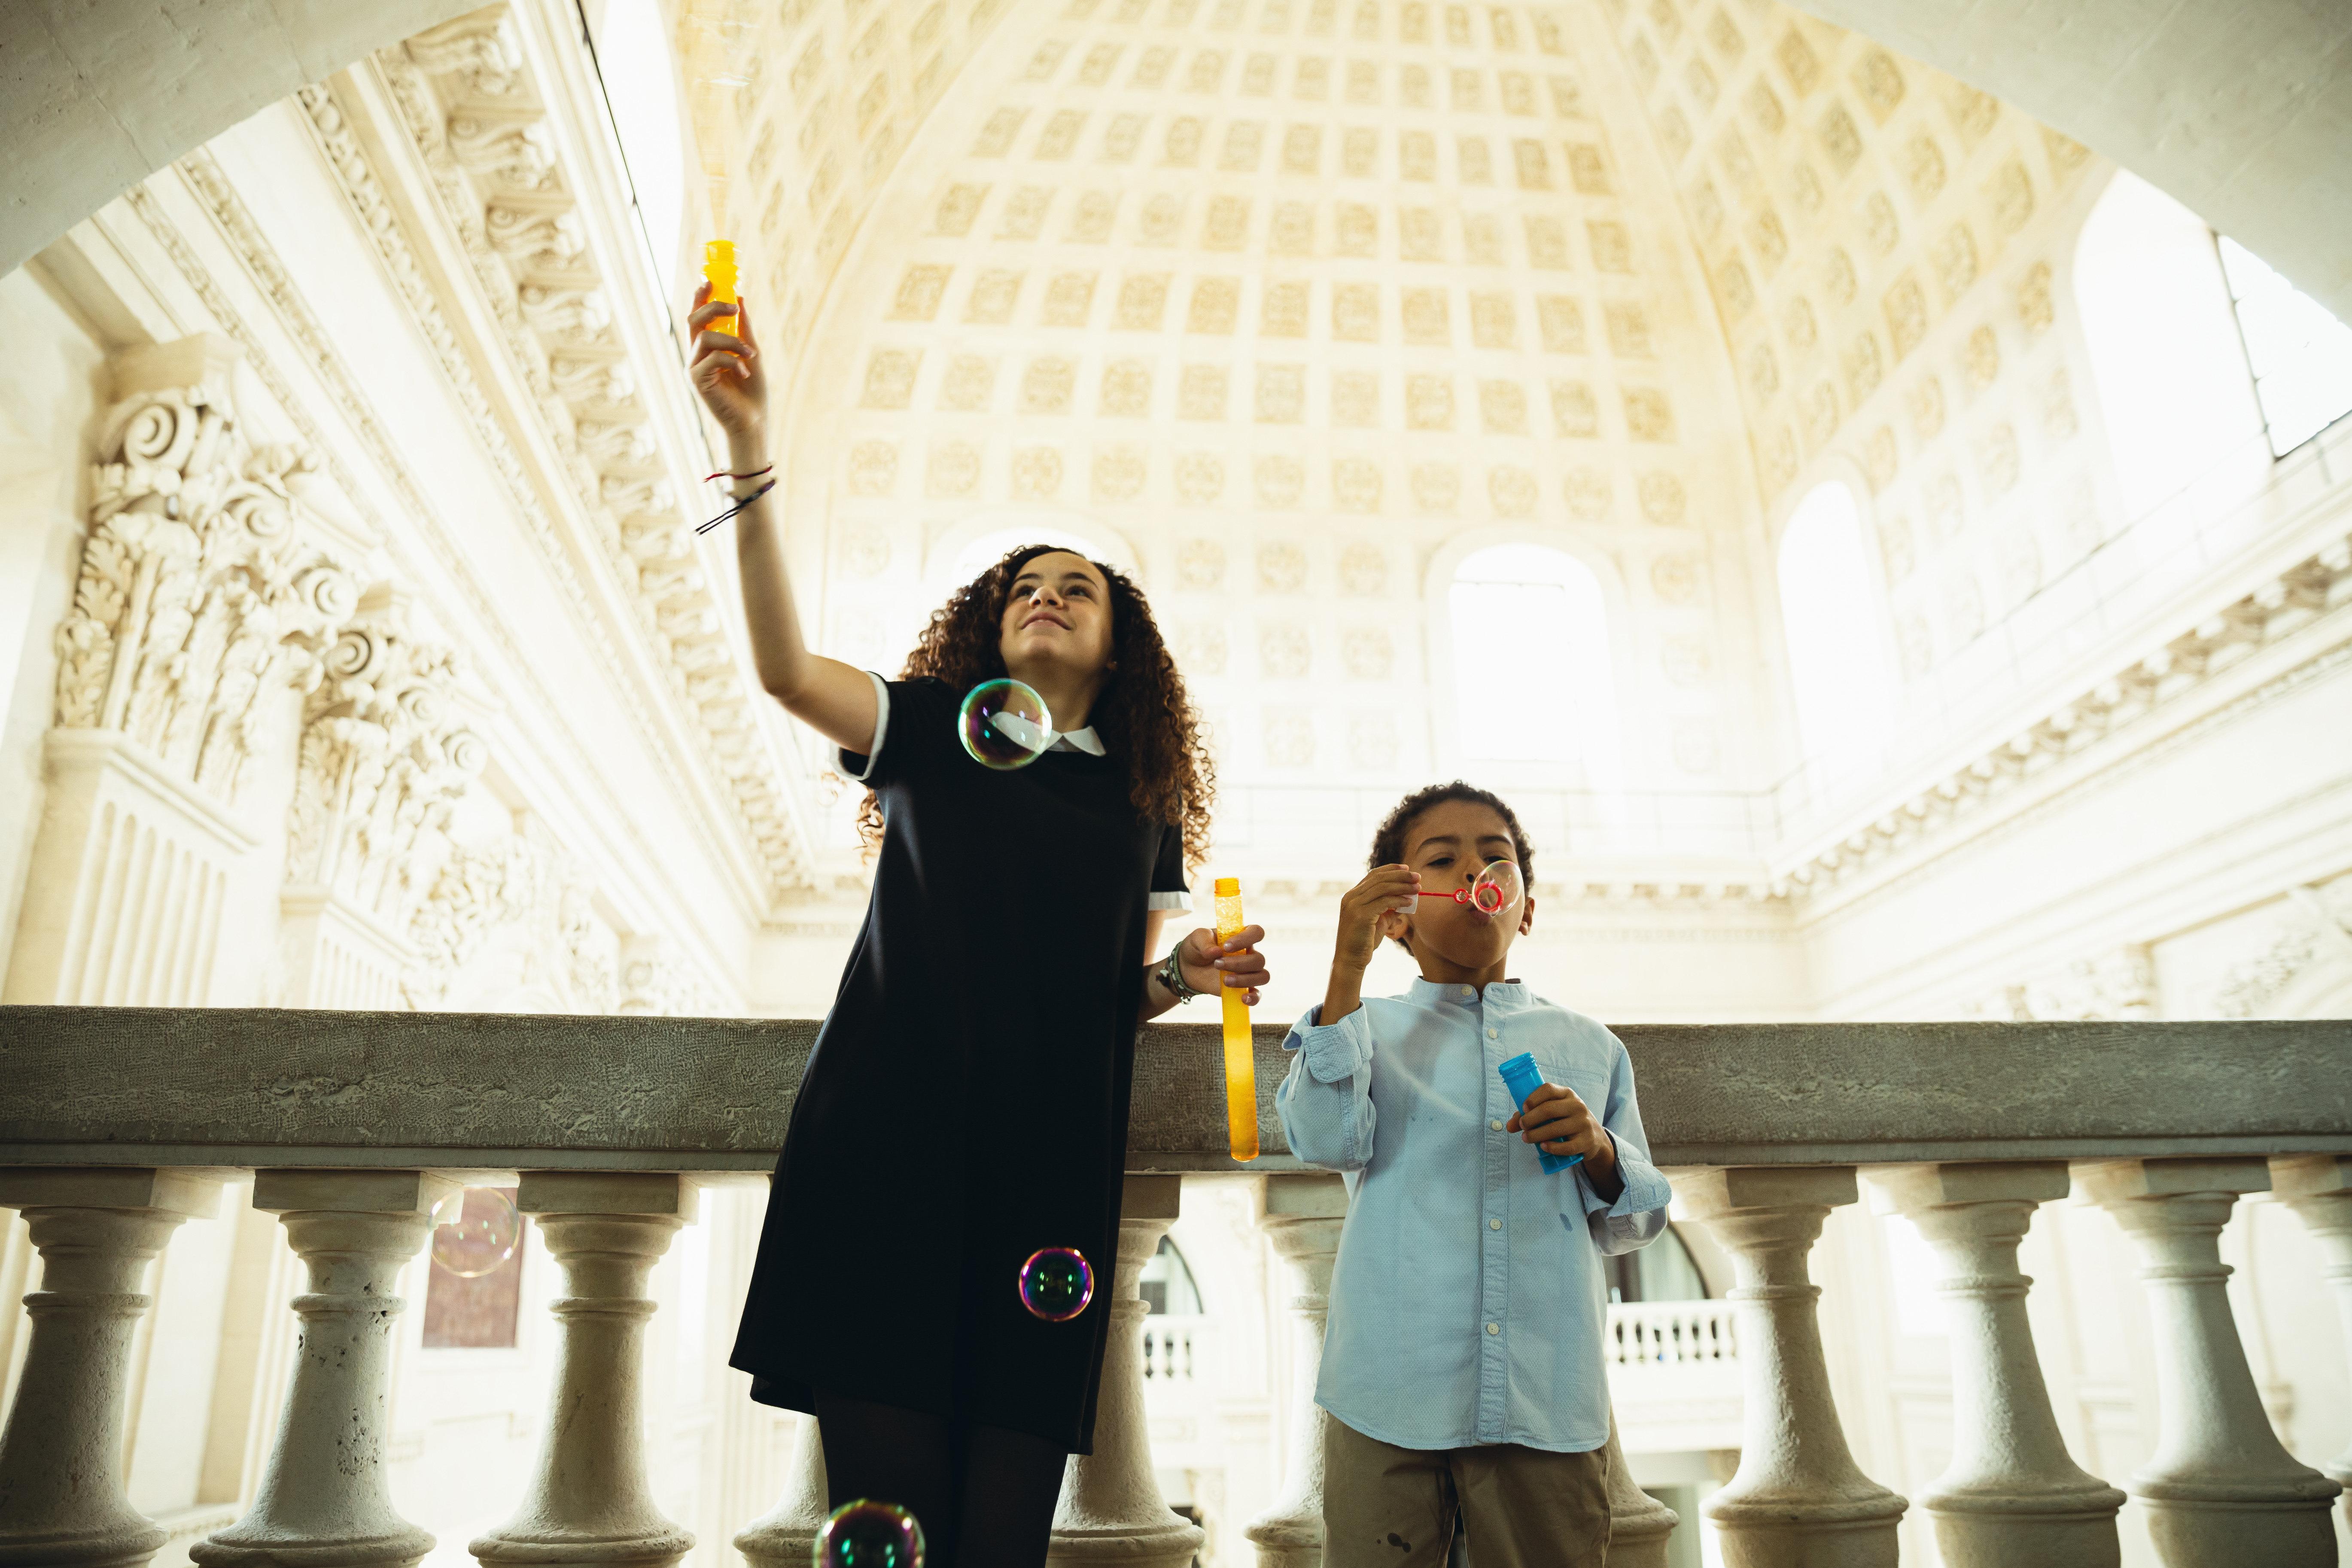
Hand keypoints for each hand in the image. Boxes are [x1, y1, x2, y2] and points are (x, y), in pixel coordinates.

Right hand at [688, 283, 766, 448]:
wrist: (753, 421)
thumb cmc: (752, 392)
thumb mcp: (751, 353)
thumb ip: (743, 329)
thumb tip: (740, 298)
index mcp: (707, 349)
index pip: (697, 318)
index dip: (699, 298)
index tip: (709, 280)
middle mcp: (696, 357)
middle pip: (694, 321)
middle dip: (713, 307)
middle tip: (734, 307)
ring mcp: (695, 369)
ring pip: (706, 337)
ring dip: (733, 341)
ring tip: (751, 355)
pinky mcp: (698, 381)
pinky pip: (712, 358)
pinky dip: (732, 361)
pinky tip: (744, 373)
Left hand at [1179, 924, 1267, 1005]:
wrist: (1188, 968)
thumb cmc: (1197, 948)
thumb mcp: (1196, 939)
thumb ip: (1205, 941)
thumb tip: (1216, 951)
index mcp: (1241, 938)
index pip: (1256, 932)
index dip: (1246, 939)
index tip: (1226, 946)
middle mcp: (1248, 954)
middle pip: (1258, 959)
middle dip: (1238, 963)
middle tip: (1217, 964)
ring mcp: (1247, 972)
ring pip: (1262, 976)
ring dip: (1245, 979)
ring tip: (1225, 981)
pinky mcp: (1242, 989)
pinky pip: (1257, 994)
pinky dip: (1253, 997)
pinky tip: (1243, 999)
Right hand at [1331, 865, 1418, 973]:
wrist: (1351, 960)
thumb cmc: (1364, 941)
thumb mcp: (1377, 921)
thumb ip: (1388, 909)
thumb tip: (1404, 900)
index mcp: (1353, 895)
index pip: (1373, 875)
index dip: (1391, 870)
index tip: (1407, 869)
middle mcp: (1351, 897)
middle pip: (1379, 878)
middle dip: (1400, 876)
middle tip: (1417, 877)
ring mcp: (1354, 905)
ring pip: (1382, 888)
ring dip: (1403, 886)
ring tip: (1418, 888)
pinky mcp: (1360, 914)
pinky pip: (1384, 902)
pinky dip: (1399, 900)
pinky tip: (1410, 902)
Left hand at [1507, 1082, 1613, 1166]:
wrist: (1594, 1136)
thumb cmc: (1566, 1120)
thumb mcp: (1553, 1112)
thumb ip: (1530, 1115)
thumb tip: (1509, 1126)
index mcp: (1567, 1093)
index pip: (1548, 1089)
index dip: (1533, 1098)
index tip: (1523, 1108)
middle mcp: (1577, 1105)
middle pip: (1548, 1110)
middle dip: (1530, 1119)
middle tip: (1522, 1126)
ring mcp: (1583, 1123)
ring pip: (1555, 1129)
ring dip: (1536, 1135)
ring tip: (1526, 1138)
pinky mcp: (1587, 1141)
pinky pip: (1567, 1146)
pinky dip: (1553, 1148)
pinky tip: (1543, 1147)